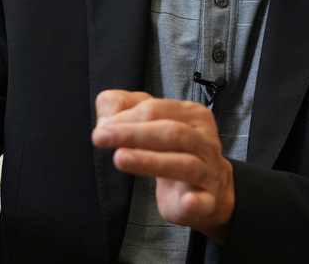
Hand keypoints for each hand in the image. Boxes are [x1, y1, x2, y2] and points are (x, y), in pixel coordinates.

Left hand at [91, 90, 234, 243]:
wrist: (207, 187)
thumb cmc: (173, 149)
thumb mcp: (149, 121)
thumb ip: (122, 107)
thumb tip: (105, 120)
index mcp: (191, 115)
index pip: (156, 109)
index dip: (126, 117)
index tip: (102, 128)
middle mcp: (204, 140)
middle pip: (171, 132)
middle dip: (133, 134)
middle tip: (100, 137)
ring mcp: (208, 171)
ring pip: (183, 164)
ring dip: (150, 161)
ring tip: (120, 159)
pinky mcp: (206, 201)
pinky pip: (203, 201)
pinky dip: (195, 202)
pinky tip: (186, 201)